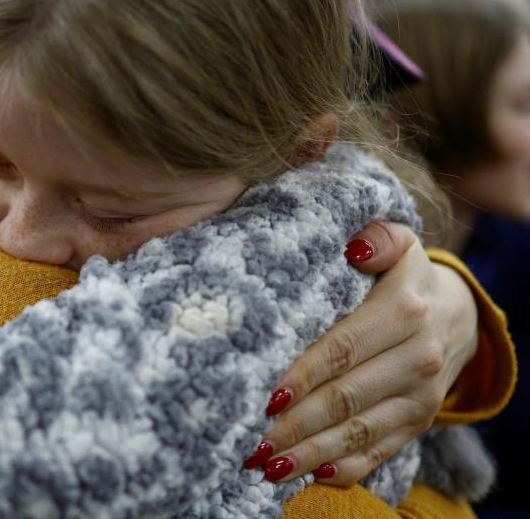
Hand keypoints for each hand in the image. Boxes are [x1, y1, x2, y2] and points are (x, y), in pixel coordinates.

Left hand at [243, 221, 479, 484]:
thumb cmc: (405, 277)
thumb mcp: (399, 243)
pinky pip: (381, 451)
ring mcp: (419, 397)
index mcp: (404, 313)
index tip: (268, 396)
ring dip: (312, 453)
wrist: (459, 314)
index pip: (344, 348)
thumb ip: (376, 237)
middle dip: (297, 424)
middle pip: (346, 398)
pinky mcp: (418, 422)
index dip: (305, 373)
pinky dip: (346, 468)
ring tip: (269, 466)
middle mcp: (417, 359)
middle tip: (253, 442)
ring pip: (359, 432)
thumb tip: (354, 247)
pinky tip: (311, 475)